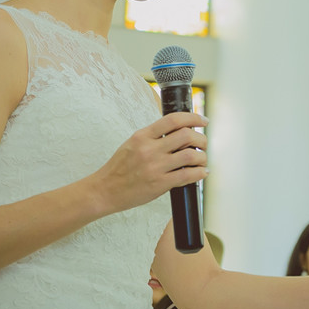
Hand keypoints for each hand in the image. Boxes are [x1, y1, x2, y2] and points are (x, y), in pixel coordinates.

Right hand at [89, 112, 207, 214]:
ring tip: (201, 160)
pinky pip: (187, 175)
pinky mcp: (159, 184)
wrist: (105, 190)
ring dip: (202, 157)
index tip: (203, 121)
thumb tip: (179, 131)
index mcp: (142, 136)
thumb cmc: (119, 168)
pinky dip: (199, 173)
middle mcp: (149, 149)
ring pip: (190, 156)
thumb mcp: (132, 143)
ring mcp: (155, 167)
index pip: (173, 120)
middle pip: (187, 136)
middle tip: (203, 144)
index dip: (193, 118)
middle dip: (201, 139)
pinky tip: (201, 172)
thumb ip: (153, 136)